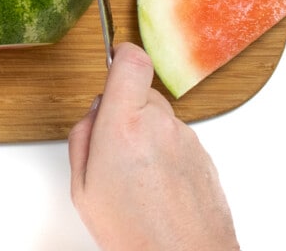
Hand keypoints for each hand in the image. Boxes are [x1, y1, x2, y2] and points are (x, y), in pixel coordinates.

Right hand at [68, 43, 239, 250]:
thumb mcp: (82, 187)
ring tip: (138, 179)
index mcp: (123, 125)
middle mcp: (159, 124)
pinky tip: (158, 188)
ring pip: (160, 118)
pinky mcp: (204, 156)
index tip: (115, 57)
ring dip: (147, 134)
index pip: (132, 62)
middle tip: (114, 148)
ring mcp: (186, 139)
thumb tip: (95, 112)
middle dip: (125, 109)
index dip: (122, 53)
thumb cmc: (133, 233)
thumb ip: (82, 136)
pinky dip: (165, 153)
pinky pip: (177, 139)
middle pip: (141, 92)